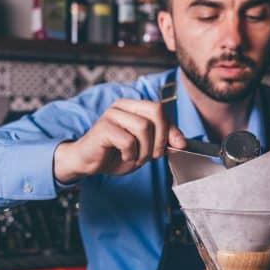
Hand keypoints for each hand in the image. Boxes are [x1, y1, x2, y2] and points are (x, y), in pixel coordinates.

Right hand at [53, 99, 186, 183]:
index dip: (172, 128)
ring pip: (144, 127)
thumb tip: (182, 142)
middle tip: (156, 155)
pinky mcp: (103, 128)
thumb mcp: (144, 149)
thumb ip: (162, 143)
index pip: (160, 109)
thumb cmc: (115, 154)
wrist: (88, 163)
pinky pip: (128, 140)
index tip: (178, 145)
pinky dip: (131, 154)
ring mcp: (111, 115)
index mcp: (133, 107)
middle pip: (156, 111)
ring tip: (137, 159)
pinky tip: (125, 158)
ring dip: (145, 150)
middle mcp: (122, 106)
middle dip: (162, 137)